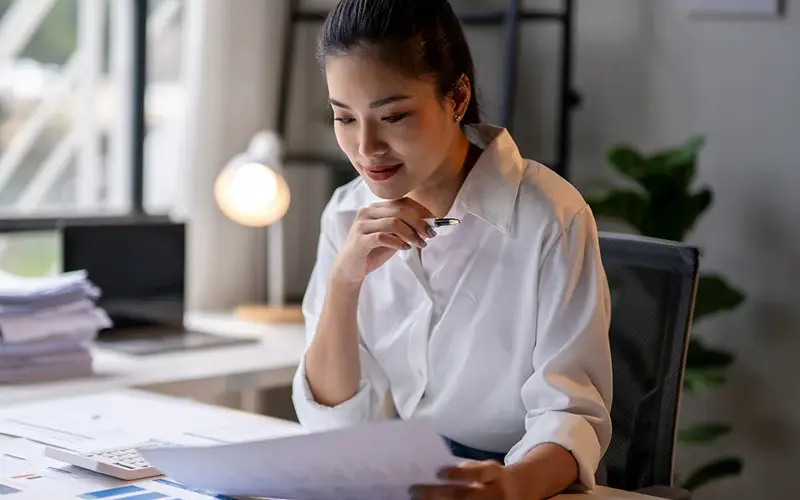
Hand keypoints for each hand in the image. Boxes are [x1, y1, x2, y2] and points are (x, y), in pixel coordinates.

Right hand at [331, 198, 434, 284]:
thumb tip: (428, 226)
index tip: (435, 222)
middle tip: (431, 234)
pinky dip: (398, 242)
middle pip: (399, 210)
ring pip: (393, 222)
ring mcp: (361, 225)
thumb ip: (406, 230)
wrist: (349, 269)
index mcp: (375, 208)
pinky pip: (382, 237)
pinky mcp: (359, 241)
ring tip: (421, 243)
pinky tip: (405, 248)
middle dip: (419, 222)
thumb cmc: (372, 252)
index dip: (421, 210)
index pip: (402, 202)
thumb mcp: (393, 238)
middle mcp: (367, 212)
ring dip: (411, 233)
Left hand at [409, 460, 523, 499]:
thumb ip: (466, 469)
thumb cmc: (491, 477)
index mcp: (494, 473)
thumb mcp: (484, 468)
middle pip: (466, 496)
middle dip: (438, 494)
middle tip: (414, 491)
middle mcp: (496, 492)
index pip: (479, 473)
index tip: (438, 474)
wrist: (518, 491)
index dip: (460, 474)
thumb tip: (434, 473)